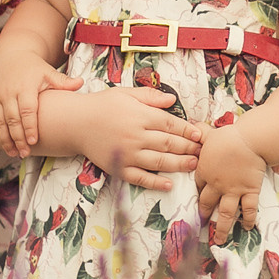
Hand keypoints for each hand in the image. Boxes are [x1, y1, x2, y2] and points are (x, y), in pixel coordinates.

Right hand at [0, 46, 81, 155]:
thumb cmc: (34, 69)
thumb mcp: (49, 72)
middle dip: (17, 138)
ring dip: (3, 138)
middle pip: (11, 118)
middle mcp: (7, 91)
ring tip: (12, 152)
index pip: (27, 109)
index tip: (34, 141)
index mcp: (24, 86)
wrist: (13, 55)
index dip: (29, 126)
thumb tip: (81, 83)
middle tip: (24, 153)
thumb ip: (63, 82)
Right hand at [68, 87, 205, 192]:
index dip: (188, 131)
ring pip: (159, 162)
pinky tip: (169, 184)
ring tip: (193, 166)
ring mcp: (127, 154)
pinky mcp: (118, 168)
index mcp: (140, 115)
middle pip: (169, 144)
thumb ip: (150, 96)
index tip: (199, 135)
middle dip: (189, 148)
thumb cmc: (102, 105)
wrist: (74, 123)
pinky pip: (140, 178)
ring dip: (179, 165)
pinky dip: (156, 183)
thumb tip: (172, 100)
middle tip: (203, 152)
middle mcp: (136, 136)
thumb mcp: (126, 93)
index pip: (171, 124)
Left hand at [196, 123, 267, 240]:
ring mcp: (233, 190)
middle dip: (204, 214)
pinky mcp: (249, 192)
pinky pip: (248, 209)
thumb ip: (201, 132)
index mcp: (205, 171)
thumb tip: (192, 125)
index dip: (197, 193)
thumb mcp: (210, 134)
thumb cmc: (228, 136)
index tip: (196, 200)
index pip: (198, 185)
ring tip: (219, 240)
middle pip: (207, 203)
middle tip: (202, 224)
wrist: (248, 142)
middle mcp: (217, 185)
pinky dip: (248, 220)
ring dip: (222, 228)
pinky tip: (248, 228)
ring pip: (226, 213)